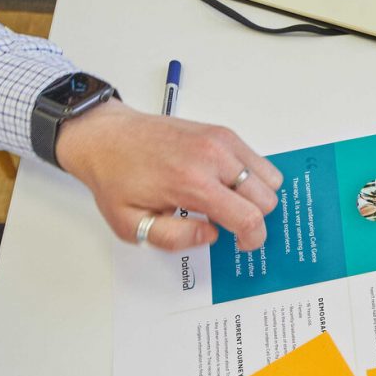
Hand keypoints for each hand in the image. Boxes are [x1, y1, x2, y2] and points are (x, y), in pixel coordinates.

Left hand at [54, 99, 283, 252]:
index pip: (249, 217)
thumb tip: (211, 234)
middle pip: (266, 198)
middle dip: (255, 218)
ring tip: (229, 203)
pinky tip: (227, 185)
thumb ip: (174, 238)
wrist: (106, 136)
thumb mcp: (131, 224)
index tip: (243, 244)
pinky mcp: (222, 132)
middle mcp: (213, 157)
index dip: (253, 239)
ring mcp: (221, 140)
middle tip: (230, 224)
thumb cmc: (116, 176)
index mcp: (192, 182)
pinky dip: (252, 176)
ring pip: (270, 177)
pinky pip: (258, 159)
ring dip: (256, 196)